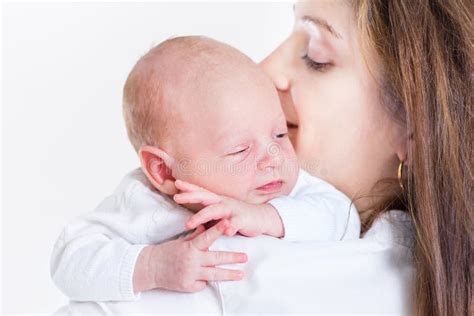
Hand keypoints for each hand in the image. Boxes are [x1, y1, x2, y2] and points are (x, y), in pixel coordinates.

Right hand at [133, 219, 247, 292]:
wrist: (149, 268)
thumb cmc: (166, 252)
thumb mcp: (181, 241)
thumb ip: (195, 235)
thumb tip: (206, 227)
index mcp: (190, 247)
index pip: (207, 237)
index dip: (218, 230)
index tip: (229, 223)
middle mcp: (192, 261)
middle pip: (216, 259)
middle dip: (233, 258)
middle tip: (245, 257)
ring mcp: (190, 274)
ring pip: (214, 275)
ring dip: (229, 274)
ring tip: (241, 274)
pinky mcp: (187, 286)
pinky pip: (202, 285)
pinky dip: (205, 281)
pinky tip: (208, 280)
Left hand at [173, 180, 283, 237]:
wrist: (261, 218)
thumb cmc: (238, 216)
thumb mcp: (221, 213)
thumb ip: (208, 215)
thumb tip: (190, 218)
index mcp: (218, 200)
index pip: (202, 191)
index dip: (190, 187)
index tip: (176, 183)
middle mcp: (224, 202)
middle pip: (206, 197)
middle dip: (191, 197)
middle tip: (177, 197)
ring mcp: (233, 210)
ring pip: (216, 211)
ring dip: (202, 216)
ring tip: (189, 223)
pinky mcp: (242, 220)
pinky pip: (235, 223)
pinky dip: (231, 226)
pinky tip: (227, 231)